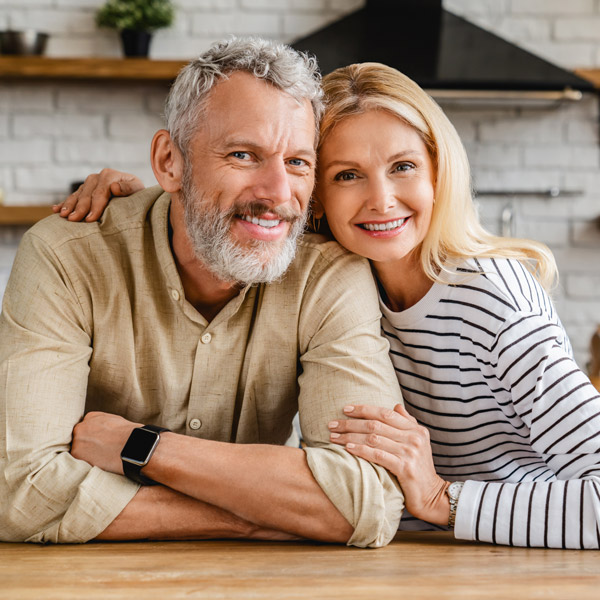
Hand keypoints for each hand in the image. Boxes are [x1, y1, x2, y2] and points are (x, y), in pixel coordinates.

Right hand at [53, 168, 144, 221]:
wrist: (135, 191)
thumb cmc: (138, 193)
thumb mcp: (138, 189)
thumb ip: (128, 188)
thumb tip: (114, 187)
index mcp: (110, 175)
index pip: (100, 193)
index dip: (94, 206)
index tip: (90, 219)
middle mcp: (98, 177)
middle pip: (87, 194)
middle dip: (79, 208)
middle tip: (73, 220)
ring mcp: (90, 183)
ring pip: (77, 194)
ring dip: (69, 205)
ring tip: (63, 216)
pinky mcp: (85, 189)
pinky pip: (73, 196)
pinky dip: (65, 203)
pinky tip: (56, 210)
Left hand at [71, 411, 141, 474]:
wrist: (132, 444)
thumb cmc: (129, 435)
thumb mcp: (116, 421)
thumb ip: (103, 424)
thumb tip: (102, 431)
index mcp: (91, 417)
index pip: (86, 428)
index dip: (92, 437)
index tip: (99, 443)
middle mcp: (81, 426)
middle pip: (79, 438)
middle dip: (87, 445)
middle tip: (99, 452)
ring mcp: (77, 439)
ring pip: (77, 449)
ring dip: (86, 455)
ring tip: (100, 459)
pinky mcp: (77, 453)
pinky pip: (77, 460)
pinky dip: (86, 463)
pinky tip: (98, 463)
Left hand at [328, 403, 449, 525]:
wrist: (432, 496)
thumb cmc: (420, 469)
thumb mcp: (418, 442)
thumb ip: (407, 423)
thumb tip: (396, 406)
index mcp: (415, 429)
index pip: (385, 413)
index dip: (364, 409)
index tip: (345, 409)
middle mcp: (414, 437)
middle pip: (376, 424)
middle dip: (351, 423)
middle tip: (332, 424)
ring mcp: (410, 452)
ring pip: (373, 438)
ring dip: (350, 436)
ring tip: (334, 437)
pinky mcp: (405, 468)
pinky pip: (378, 455)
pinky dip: (361, 450)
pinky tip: (348, 448)